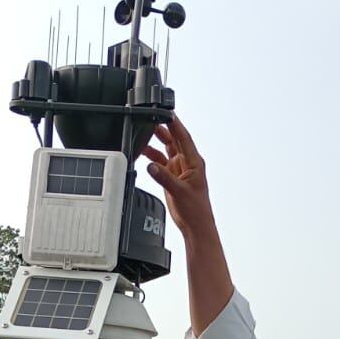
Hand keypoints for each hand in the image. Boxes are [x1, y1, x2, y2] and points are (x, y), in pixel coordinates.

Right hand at [143, 118, 214, 238]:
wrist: (196, 225)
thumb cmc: (196, 210)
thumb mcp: (180, 192)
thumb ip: (165, 178)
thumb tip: (152, 166)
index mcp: (194, 162)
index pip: (184, 138)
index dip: (176, 125)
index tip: (167, 113)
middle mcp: (187, 163)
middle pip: (174, 140)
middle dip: (164, 128)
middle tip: (151, 118)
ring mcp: (179, 169)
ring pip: (167, 149)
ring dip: (156, 142)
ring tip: (144, 133)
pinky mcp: (172, 177)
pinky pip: (161, 162)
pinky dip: (152, 157)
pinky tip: (144, 154)